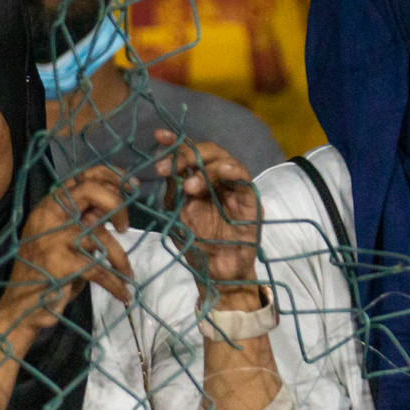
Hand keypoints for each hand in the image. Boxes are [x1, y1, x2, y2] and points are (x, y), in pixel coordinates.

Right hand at [0, 166, 133, 340]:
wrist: (21, 306)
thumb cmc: (45, 270)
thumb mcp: (62, 237)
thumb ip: (83, 219)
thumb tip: (114, 207)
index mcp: (48, 206)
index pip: (81, 176)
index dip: (110, 176)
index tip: (131, 188)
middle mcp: (49, 215)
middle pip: (90, 190)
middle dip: (118, 203)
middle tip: (125, 226)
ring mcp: (54, 238)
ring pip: (101, 236)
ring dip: (121, 259)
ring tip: (127, 275)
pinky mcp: (61, 263)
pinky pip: (100, 269)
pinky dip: (116, 283)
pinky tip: (123, 294)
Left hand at [154, 130, 260, 299]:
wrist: (215, 273)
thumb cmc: (196, 244)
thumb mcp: (177, 213)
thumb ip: (173, 190)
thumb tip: (165, 165)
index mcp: (197, 180)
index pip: (188, 154)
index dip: (175, 142)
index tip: (158, 136)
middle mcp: (216, 181)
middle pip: (207, 152)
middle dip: (186, 153)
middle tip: (168, 167)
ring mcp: (234, 189)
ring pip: (225, 161)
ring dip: (205, 167)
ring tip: (190, 186)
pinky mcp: (251, 201)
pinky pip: (245, 179)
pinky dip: (233, 171)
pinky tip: (222, 171)